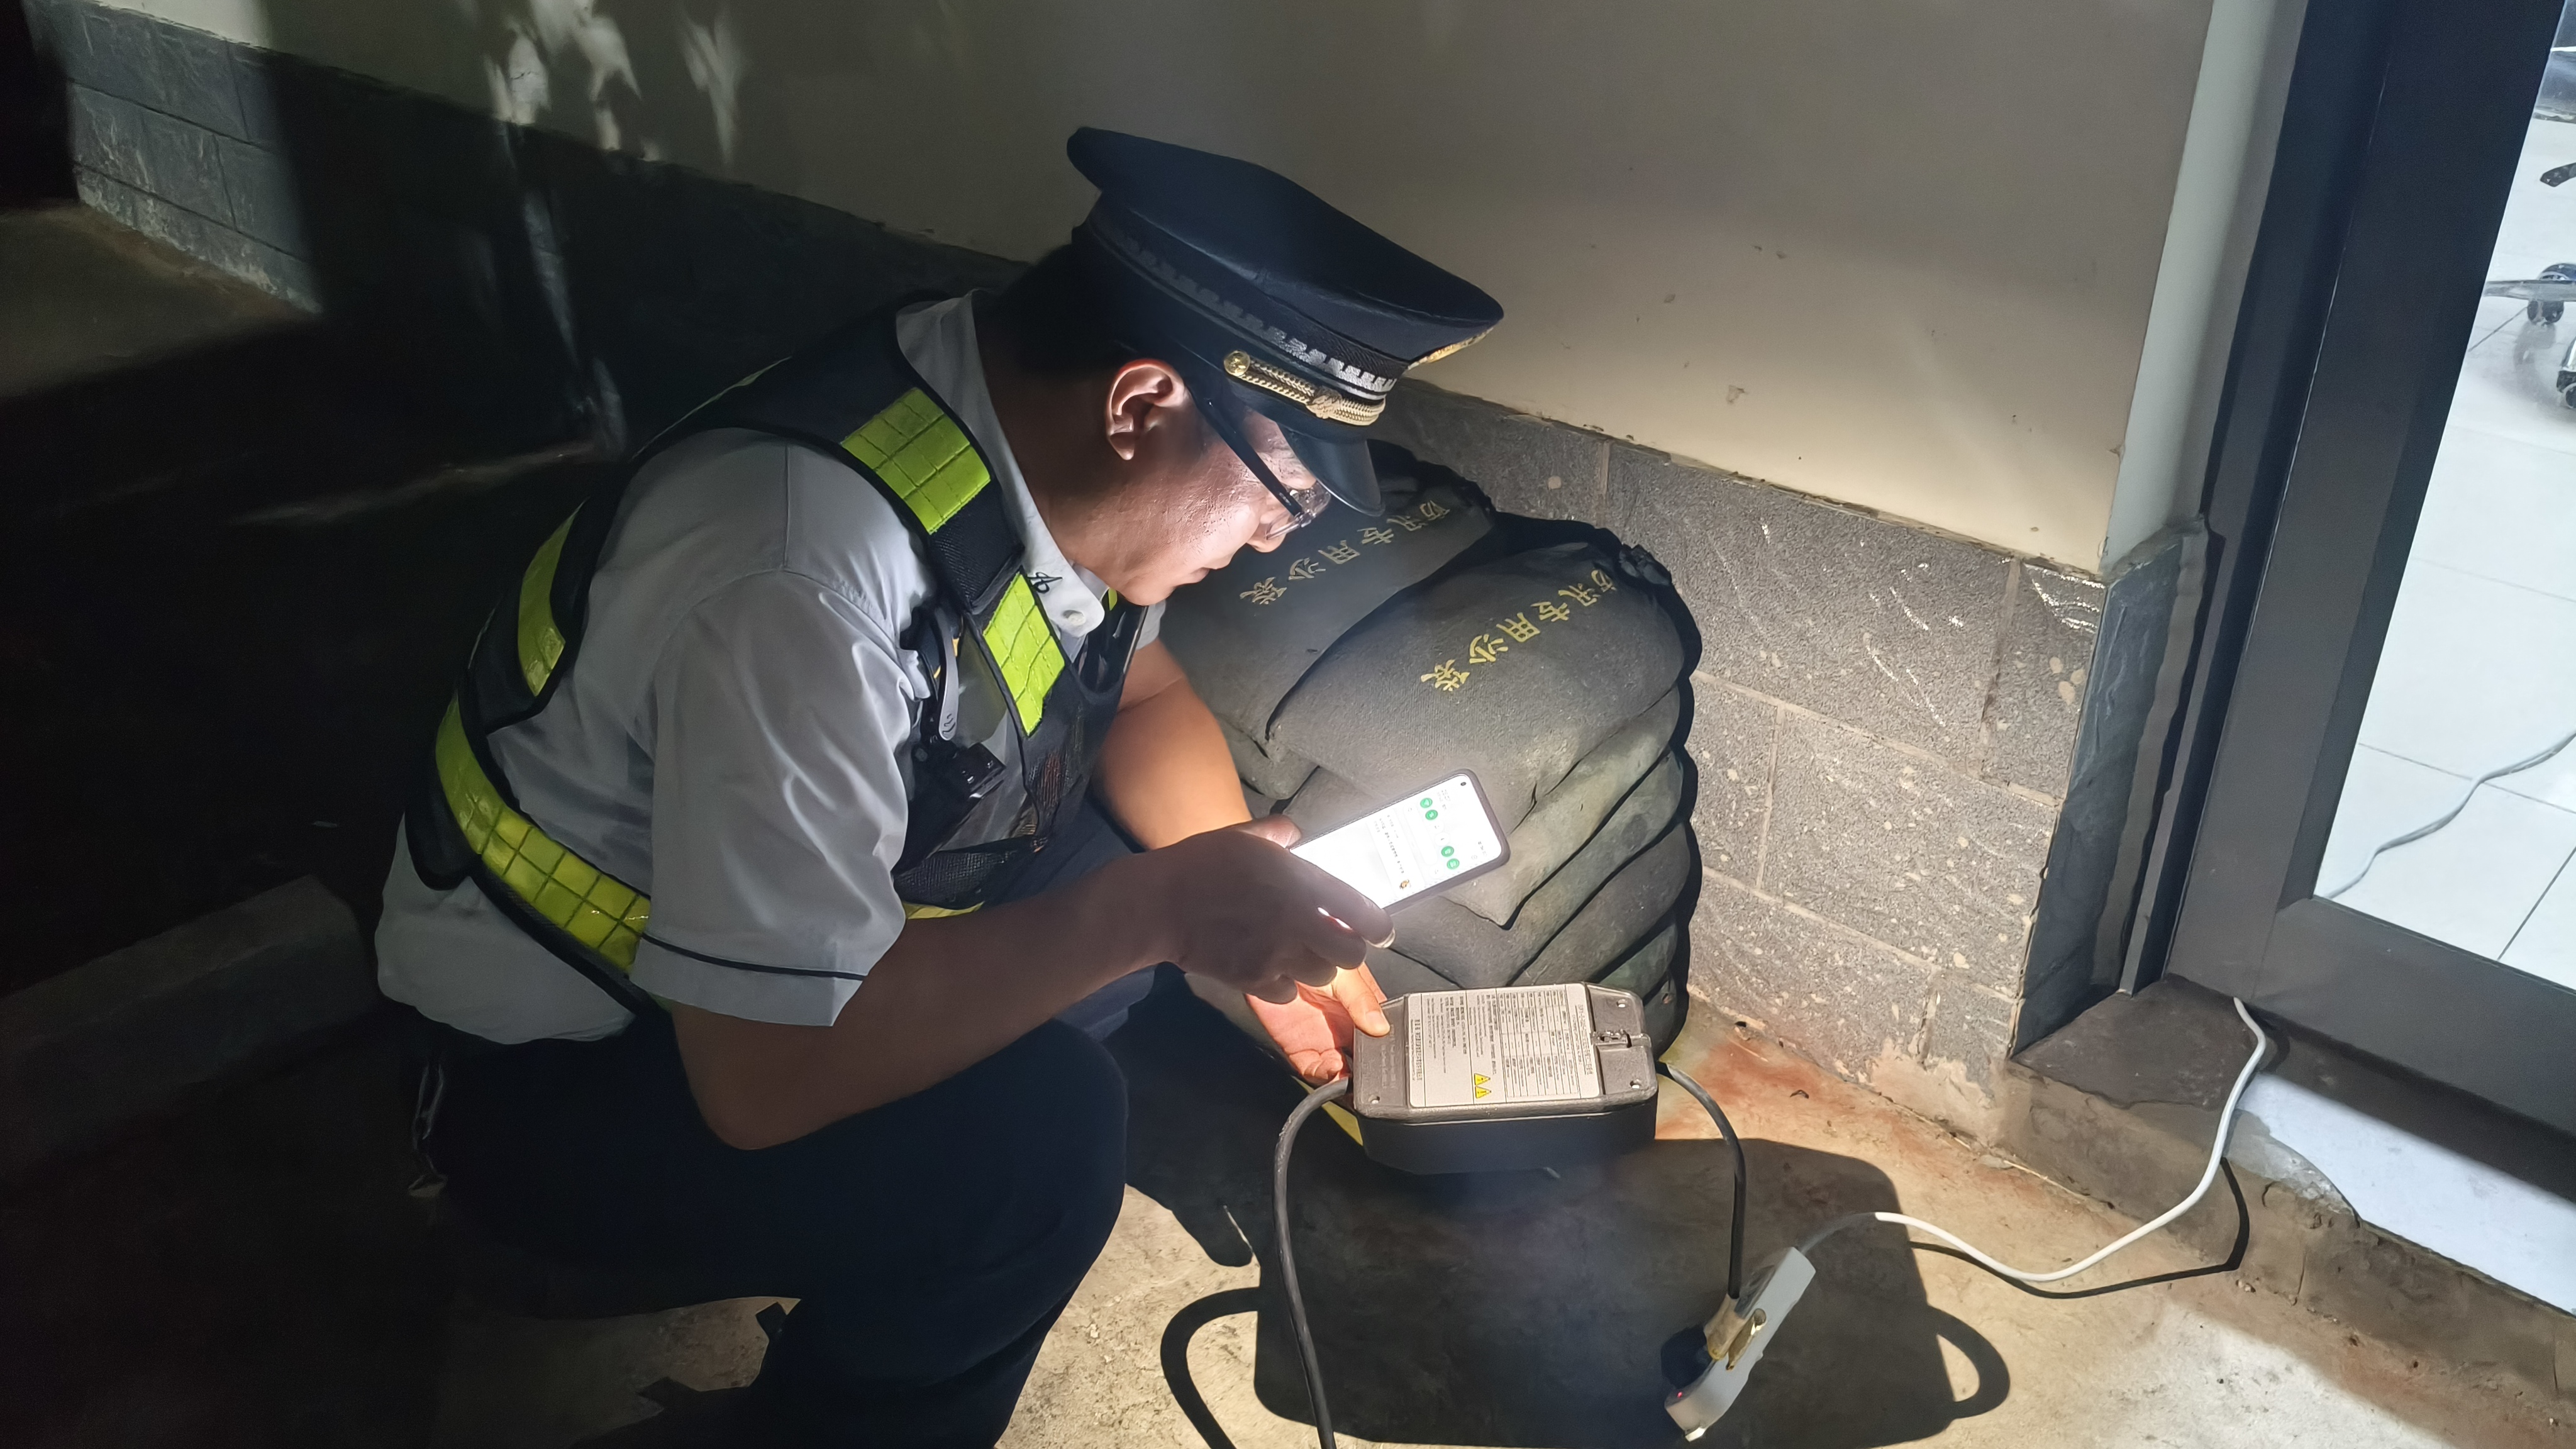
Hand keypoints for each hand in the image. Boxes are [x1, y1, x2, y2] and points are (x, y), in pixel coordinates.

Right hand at [1138, 815, 1394, 1015]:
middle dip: (1350, 949)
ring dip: (1319, 966)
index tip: (1380, 929)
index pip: (1363, 912)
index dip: (1379, 925)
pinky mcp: (1253, 980)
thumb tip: (1295, 834)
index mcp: (1300, 884)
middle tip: (1339, 941)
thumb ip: (1278, 833)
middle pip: (1351, 954)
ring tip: (1303, 952)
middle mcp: (1296, 923)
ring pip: (1322, 975)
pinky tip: (1273, 967)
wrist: (1158, 904)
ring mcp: (1276, 956)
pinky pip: (1288, 992)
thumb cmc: (1201, 863)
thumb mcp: (1243, 835)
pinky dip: (1286, 984)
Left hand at [1249, 964, 1389, 1082]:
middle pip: (1366, 1058)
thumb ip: (1361, 999)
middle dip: (1371, 1071)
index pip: (1383, 1034)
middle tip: (1373, 1076)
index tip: (1391, 1059)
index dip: (1388, 1049)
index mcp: (1364, 1008)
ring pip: (1344, 1071)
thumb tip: (1380, 1026)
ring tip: (1352, 1079)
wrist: (1268, 957)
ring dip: (1349, 1080)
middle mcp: (1347, 1028)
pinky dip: (1325, 1079)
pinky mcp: (1301, 1050)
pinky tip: (1331, 1074)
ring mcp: (1326, 1041)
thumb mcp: (1344, 973)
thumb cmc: (1308, 956)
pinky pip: (1316, 1072)